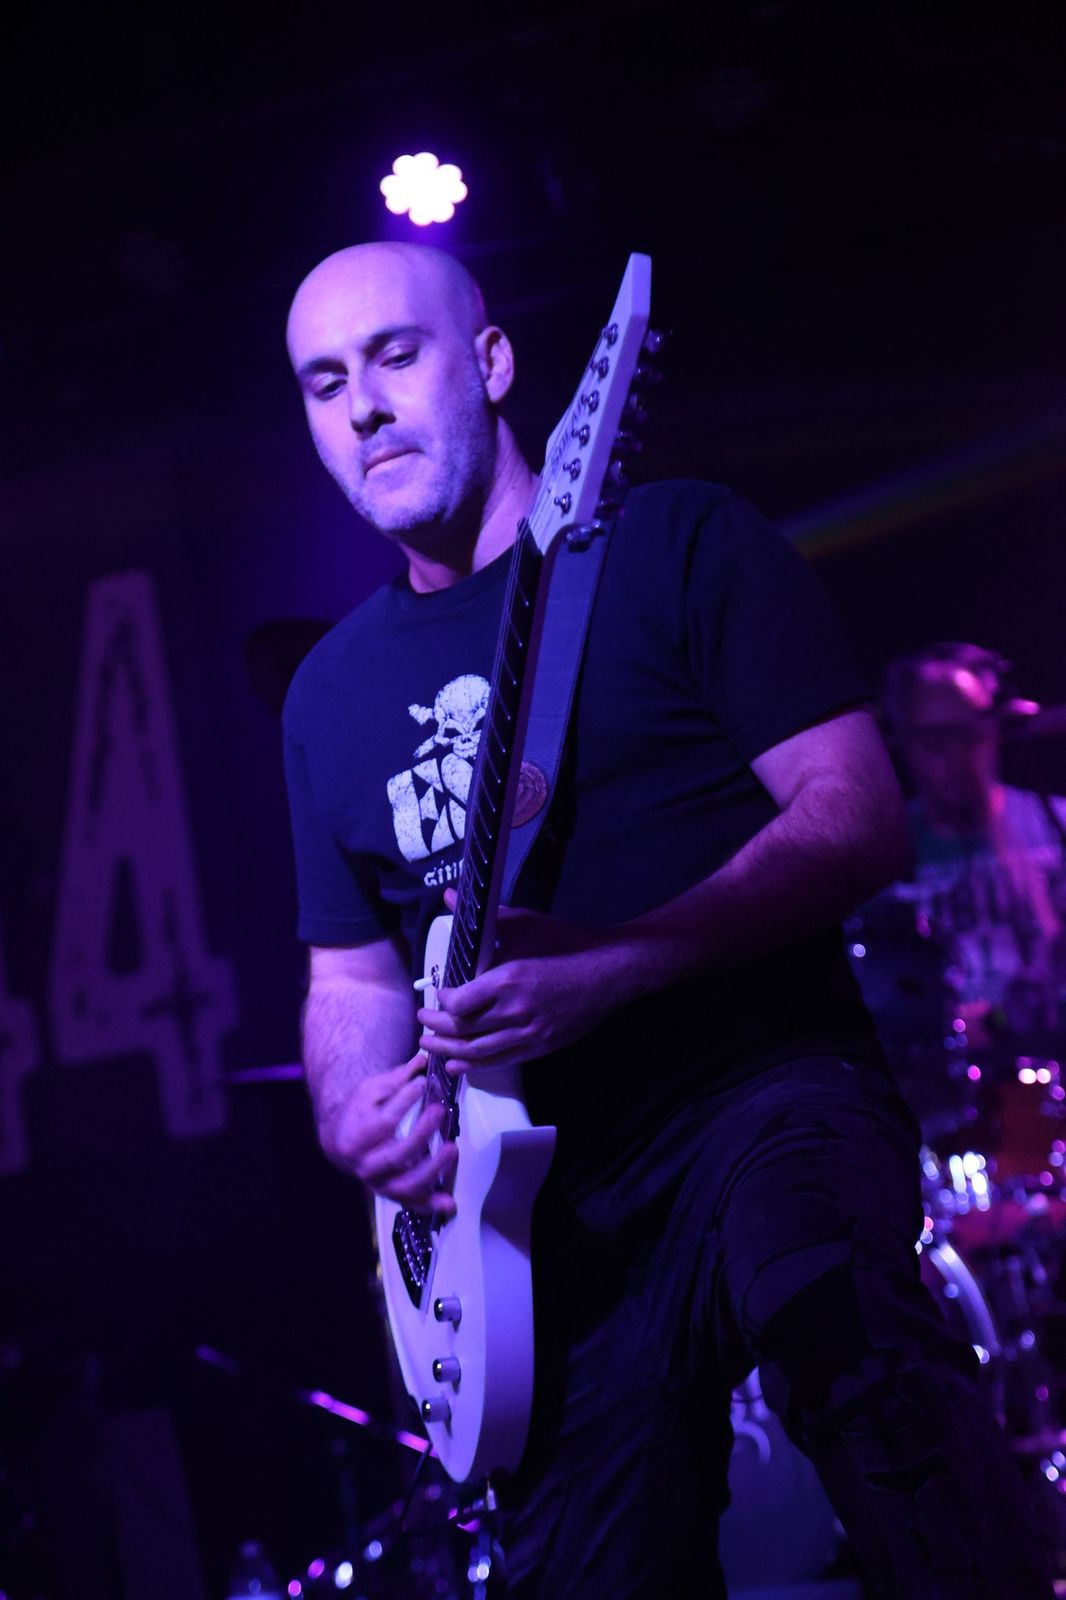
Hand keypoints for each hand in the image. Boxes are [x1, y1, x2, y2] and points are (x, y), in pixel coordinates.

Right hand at [323, 1051, 456, 1217]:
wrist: (344, 1140)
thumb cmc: (361, 1111)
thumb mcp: (372, 1090)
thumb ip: (397, 1078)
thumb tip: (421, 1061)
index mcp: (356, 1136)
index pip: (383, 1121)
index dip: (403, 1102)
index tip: (421, 1083)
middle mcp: (366, 1164)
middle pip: (397, 1155)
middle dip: (421, 1134)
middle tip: (439, 1111)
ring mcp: (379, 1182)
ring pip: (406, 1185)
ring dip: (432, 1169)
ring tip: (452, 1148)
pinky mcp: (392, 1193)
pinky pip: (412, 1203)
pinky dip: (430, 1205)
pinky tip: (449, 1204)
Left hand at [416, 892, 634, 1074]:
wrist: (610, 970)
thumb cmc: (567, 943)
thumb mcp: (524, 923)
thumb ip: (484, 916)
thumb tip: (451, 896)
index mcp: (509, 979)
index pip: (459, 1003)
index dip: (442, 1002)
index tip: (437, 993)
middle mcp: (516, 1011)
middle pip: (463, 1030)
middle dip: (435, 1029)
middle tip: (422, 1022)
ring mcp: (530, 1033)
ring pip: (478, 1051)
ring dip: (448, 1051)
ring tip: (430, 1047)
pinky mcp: (541, 1046)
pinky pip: (501, 1061)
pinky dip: (475, 1065)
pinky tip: (458, 1064)